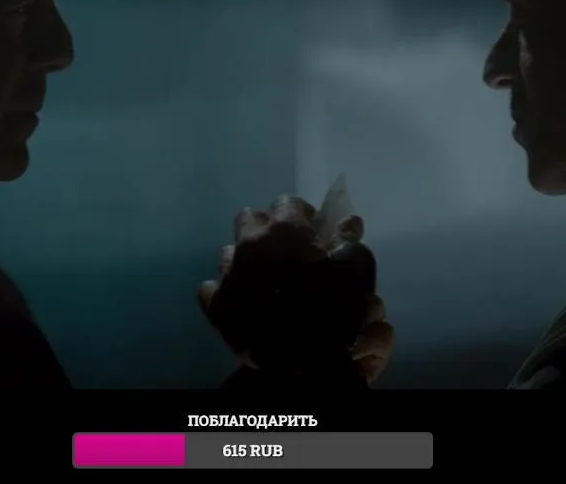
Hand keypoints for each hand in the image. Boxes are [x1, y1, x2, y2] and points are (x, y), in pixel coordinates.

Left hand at [198, 195, 393, 384]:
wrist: (304, 362)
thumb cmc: (334, 309)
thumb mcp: (354, 269)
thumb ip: (347, 240)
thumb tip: (348, 221)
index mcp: (282, 230)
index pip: (287, 203)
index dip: (302, 216)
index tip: (312, 231)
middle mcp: (248, 244)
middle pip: (250, 218)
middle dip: (266, 229)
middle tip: (286, 252)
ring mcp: (228, 274)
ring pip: (229, 252)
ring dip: (245, 260)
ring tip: (263, 280)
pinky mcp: (216, 305)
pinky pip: (212, 287)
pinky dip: (226, 289)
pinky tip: (241, 301)